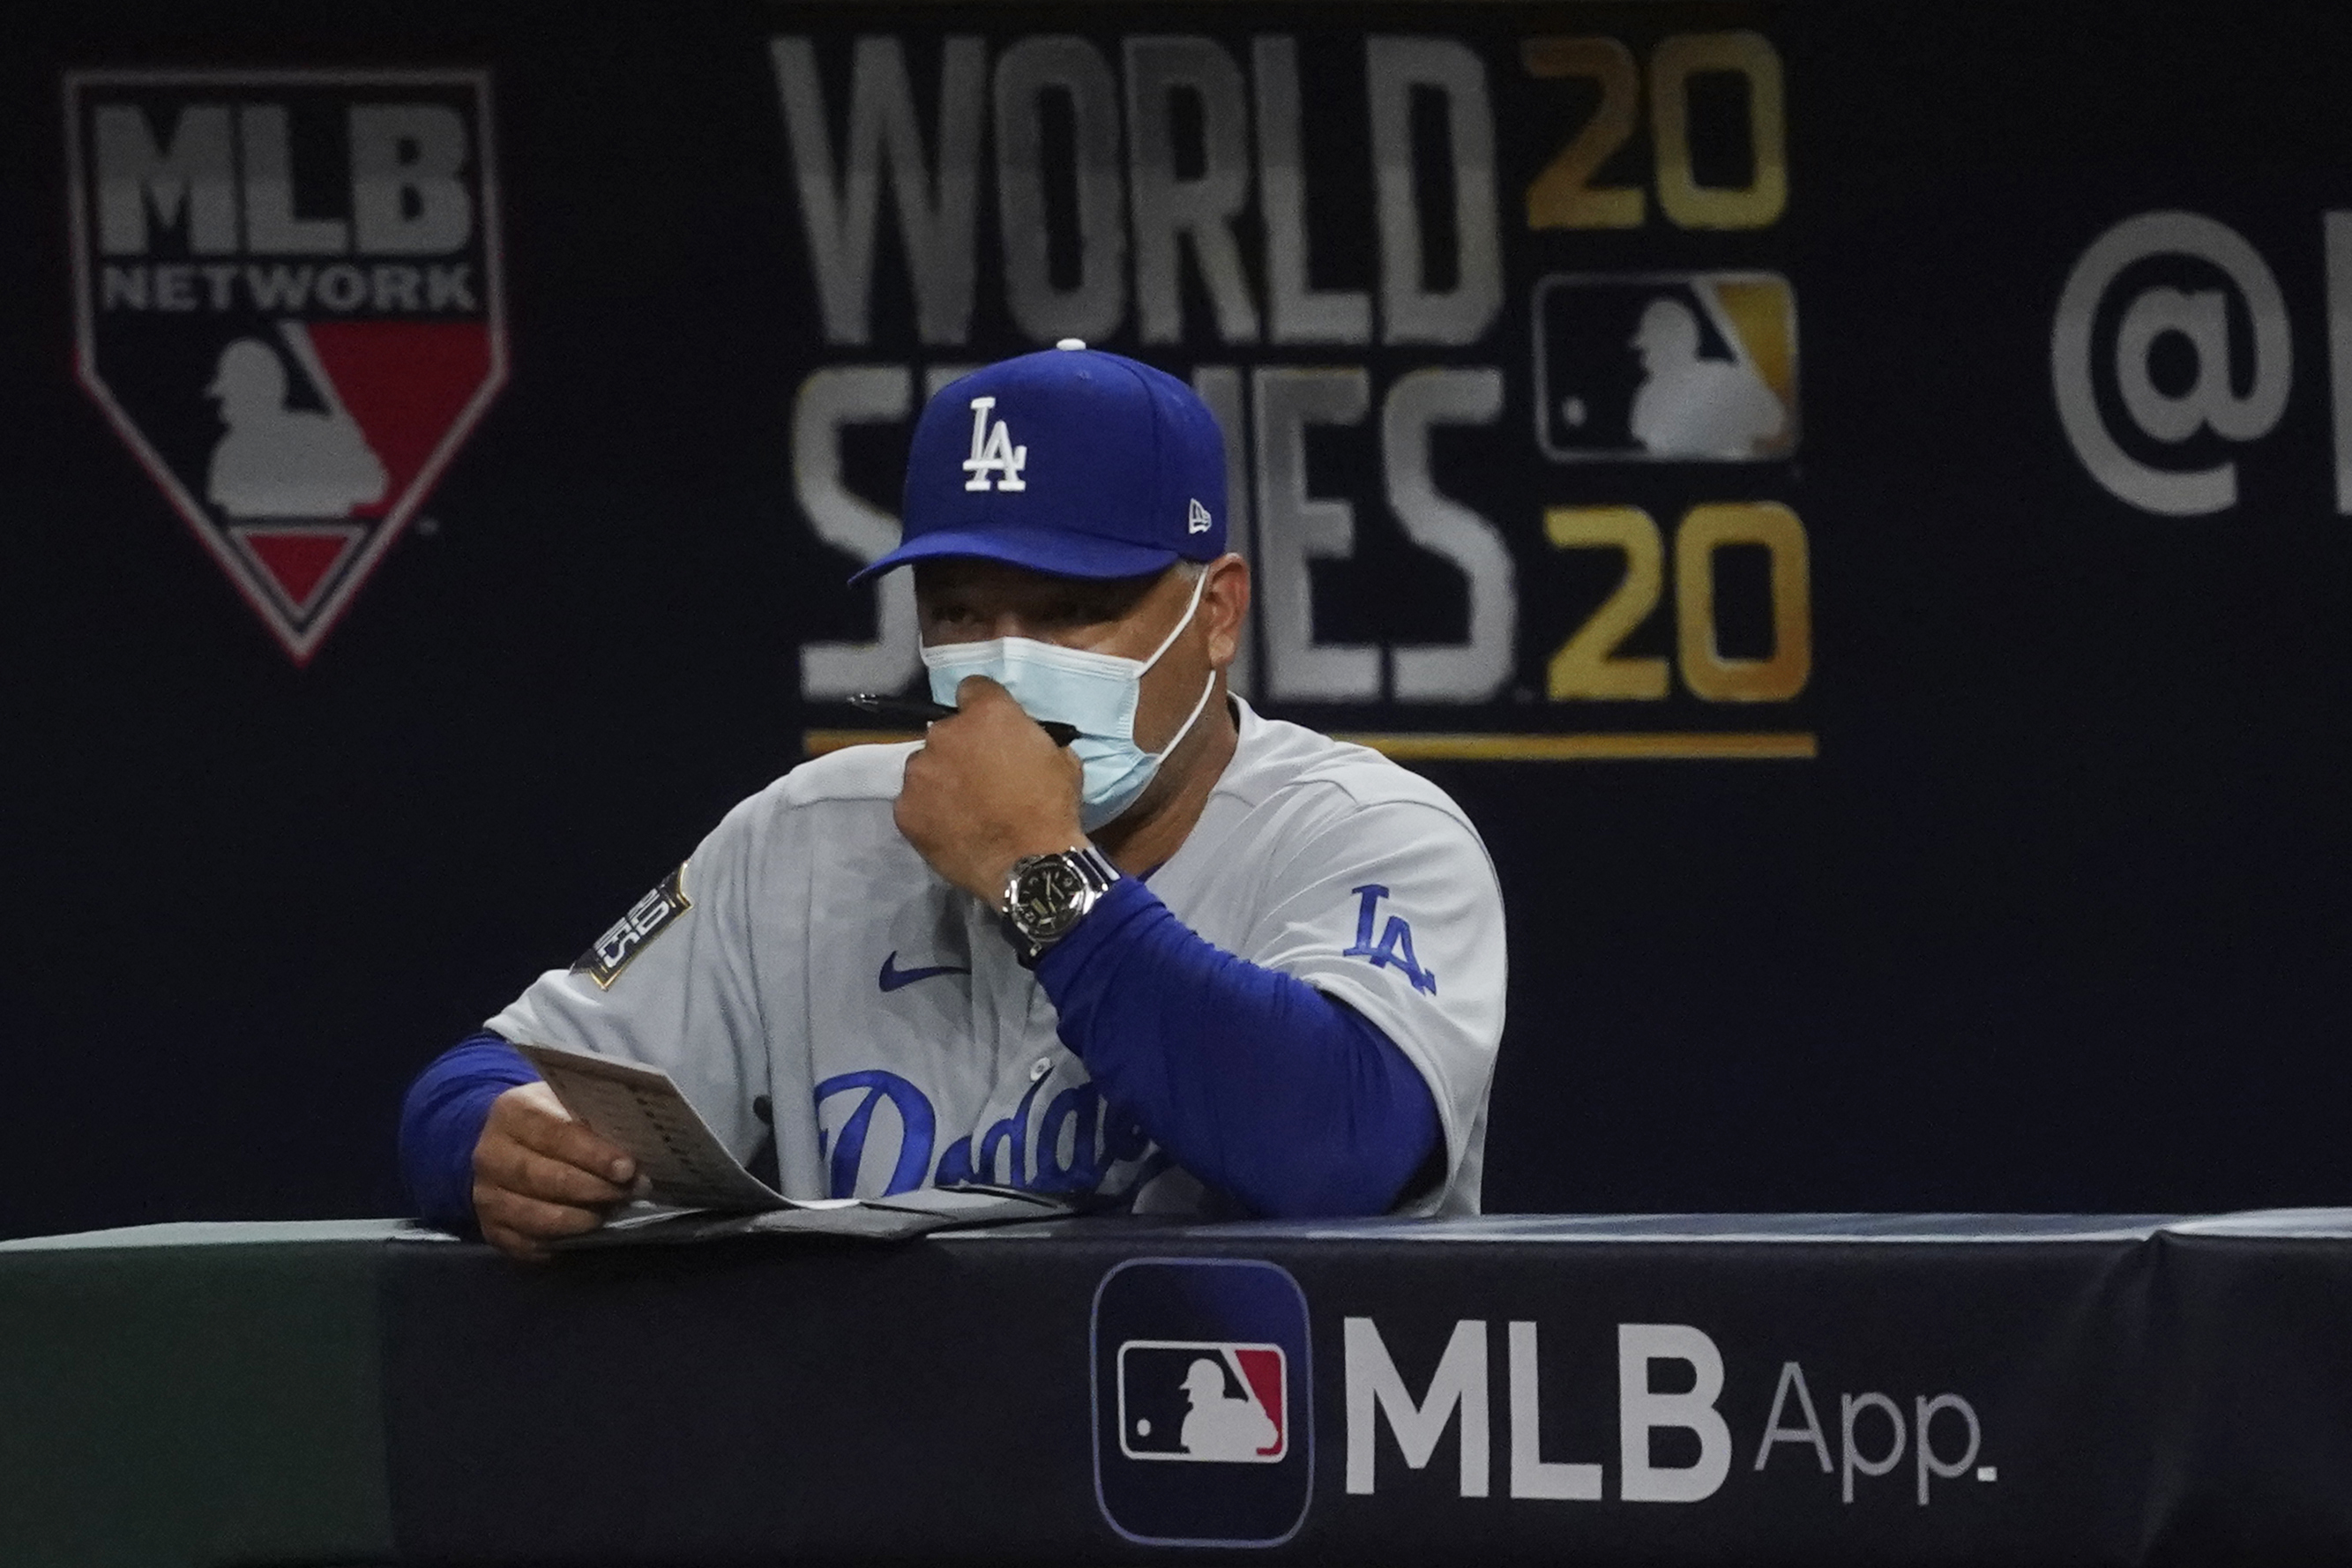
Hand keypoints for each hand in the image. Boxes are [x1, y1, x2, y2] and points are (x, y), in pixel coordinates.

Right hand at [471, 1081, 637, 1259]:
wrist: (507, 1145)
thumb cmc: (553, 1122)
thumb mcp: (568, 1106)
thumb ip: (595, 1123)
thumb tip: (636, 1151)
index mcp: (512, 1113)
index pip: (555, 1134)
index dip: (594, 1154)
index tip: (627, 1169)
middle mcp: (490, 1155)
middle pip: (544, 1178)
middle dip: (593, 1189)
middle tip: (629, 1192)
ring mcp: (486, 1196)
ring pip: (536, 1216)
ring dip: (580, 1219)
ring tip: (610, 1212)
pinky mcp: (491, 1229)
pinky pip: (528, 1244)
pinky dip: (561, 1242)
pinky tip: (586, 1233)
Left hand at [896, 675, 1084, 902]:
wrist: (1031, 866)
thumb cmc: (1053, 809)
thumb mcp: (1062, 759)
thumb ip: (1032, 739)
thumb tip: (1022, 743)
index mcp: (986, 713)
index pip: (973, 688)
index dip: (983, 708)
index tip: (992, 730)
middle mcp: (944, 734)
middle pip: (945, 731)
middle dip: (960, 748)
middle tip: (979, 775)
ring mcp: (919, 772)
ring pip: (925, 767)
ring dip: (940, 779)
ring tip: (962, 807)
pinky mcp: (905, 809)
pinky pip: (913, 802)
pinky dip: (928, 811)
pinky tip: (949, 829)